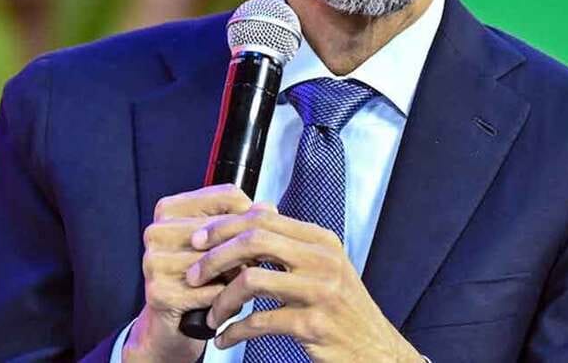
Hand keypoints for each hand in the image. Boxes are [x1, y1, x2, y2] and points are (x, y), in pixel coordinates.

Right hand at [123, 184, 252, 362]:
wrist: (172, 326)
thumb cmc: (199, 280)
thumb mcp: (220, 245)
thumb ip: (242, 222)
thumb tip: (268, 208)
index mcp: (170, 209)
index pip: (228, 195)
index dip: (252, 216)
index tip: (257, 233)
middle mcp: (157, 231)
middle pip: (225, 229)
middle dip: (246, 249)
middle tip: (253, 265)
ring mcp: (154, 261)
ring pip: (219, 261)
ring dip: (237, 277)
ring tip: (237, 287)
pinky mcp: (160, 292)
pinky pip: (212, 291)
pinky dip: (227, 301)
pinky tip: (226, 305)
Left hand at [186, 204, 420, 362]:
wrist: (375, 349)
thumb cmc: (342, 309)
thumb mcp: (323, 268)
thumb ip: (290, 244)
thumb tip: (251, 217)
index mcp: (320, 240)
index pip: (262, 217)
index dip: (223, 227)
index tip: (197, 241)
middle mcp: (322, 260)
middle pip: (254, 240)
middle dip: (215, 256)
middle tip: (193, 274)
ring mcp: (319, 292)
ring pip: (251, 280)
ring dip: (221, 299)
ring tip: (210, 314)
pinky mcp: (313, 325)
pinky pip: (259, 322)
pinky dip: (234, 332)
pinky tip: (224, 339)